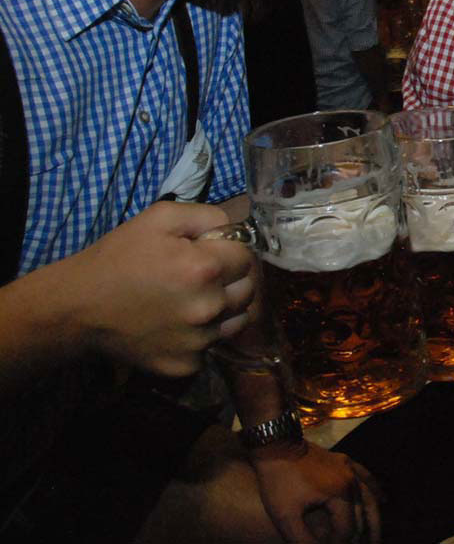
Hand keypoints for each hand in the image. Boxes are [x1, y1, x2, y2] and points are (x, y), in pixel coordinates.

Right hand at [64, 201, 255, 375]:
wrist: (78, 307)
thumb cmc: (118, 257)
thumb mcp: (160, 218)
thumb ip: (207, 217)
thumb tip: (234, 229)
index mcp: (206, 268)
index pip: (247, 257)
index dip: (231, 251)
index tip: (212, 252)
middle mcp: (210, 307)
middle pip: (248, 290)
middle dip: (232, 279)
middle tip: (202, 277)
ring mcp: (200, 341)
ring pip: (237, 320)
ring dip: (224, 309)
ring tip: (192, 301)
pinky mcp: (187, 365)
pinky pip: (212, 347)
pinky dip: (202, 336)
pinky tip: (177, 324)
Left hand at [250, 441, 381, 543]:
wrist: (275, 446)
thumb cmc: (278, 482)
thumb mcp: (285, 516)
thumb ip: (302, 540)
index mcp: (339, 494)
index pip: (347, 528)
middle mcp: (351, 481)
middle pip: (362, 515)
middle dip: (361, 537)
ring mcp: (349, 468)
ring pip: (369, 497)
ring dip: (374, 519)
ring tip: (377, 538)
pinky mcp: (344, 461)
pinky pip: (366, 477)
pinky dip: (376, 490)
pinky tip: (384, 499)